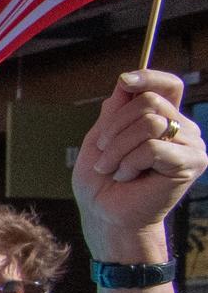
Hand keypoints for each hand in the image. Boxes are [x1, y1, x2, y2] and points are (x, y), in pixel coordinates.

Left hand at [74, 70, 203, 256]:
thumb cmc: (102, 181)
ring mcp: (191, 145)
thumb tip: (126, 81)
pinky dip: (129, 162)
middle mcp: (183, 129)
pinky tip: (127, 177)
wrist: (105, 216)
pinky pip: (153, 147)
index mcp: (164, 119)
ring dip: (118, 147)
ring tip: (112, 168)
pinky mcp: (191, 163)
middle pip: (149, 102)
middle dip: (114, 126)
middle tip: (103, 152)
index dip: (149, 76)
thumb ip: (116, 110)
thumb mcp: (100, 138)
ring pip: (150, 123)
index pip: (168, 85)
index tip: (125, 81)